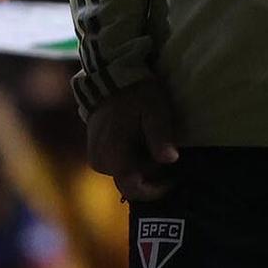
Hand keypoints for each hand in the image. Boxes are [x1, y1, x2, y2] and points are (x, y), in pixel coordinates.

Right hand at [86, 76, 180, 201]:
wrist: (108, 77)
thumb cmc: (135, 94)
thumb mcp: (154, 111)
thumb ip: (160, 136)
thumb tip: (170, 160)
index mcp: (113, 156)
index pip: (133, 190)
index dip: (156, 190)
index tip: (172, 178)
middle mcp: (100, 162)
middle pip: (131, 181)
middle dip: (151, 172)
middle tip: (164, 149)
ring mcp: (95, 157)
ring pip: (124, 172)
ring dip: (142, 163)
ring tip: (153, 141)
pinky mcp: (95, 151)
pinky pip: (116, 164)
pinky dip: (131, 157)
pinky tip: (140, 139)